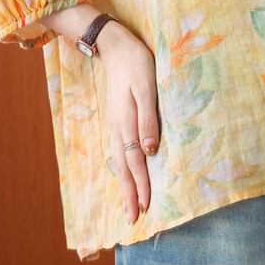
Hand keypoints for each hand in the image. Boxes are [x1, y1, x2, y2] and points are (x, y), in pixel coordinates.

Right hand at [95, 19, 159, 224]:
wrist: (114, 45)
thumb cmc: (136, 64)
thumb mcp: (146, 88)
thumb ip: (148, 119)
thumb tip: (150, 151)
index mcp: (126, 123)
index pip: (135, 162)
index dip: (141, 185)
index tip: (144, 209)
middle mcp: (117, 127)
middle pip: (124, 167)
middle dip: (130, 193)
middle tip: (133, 219)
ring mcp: (115, 123)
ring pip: (120, 161)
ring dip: (126, 183)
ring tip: (130, 203)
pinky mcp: (117, 117)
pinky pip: (119, 150)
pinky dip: (123, 167)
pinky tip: (126, 172)